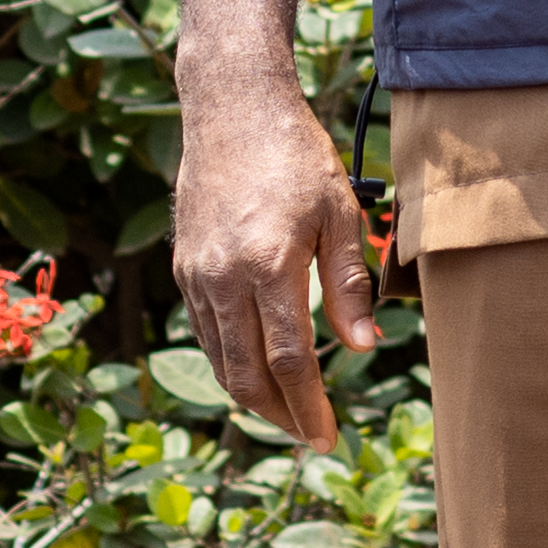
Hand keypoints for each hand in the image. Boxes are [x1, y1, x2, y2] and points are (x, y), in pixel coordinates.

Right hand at [170, 70, 386, 447]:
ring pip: (219, 360)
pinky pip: (205, 332)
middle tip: (310, 436)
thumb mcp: (339, 212)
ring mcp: (198, 274)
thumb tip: (362, 347)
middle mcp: (224, 277)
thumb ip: (349, 285)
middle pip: (246, 374)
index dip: (310, 407)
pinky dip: (230, 361)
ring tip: (288, 412)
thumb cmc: (296, 156)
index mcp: (269, 265)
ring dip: (252, 395)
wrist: (231, 109)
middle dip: (279, 416)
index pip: (290, 360)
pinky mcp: (185, 267)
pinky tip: (257, 367)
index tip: (328, 437)